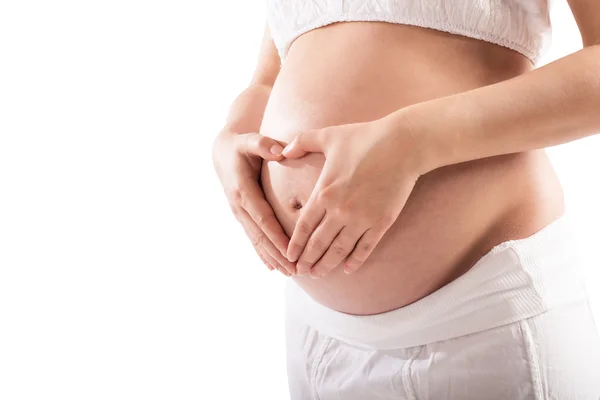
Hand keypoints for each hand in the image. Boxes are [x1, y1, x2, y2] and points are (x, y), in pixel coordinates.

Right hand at [212, 130, 295, 275]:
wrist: (222, 152)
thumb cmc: (241, 145)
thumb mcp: (249, 140)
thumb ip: (263, 145)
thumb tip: (279, 152)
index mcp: (243, 190)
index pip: (263, 218)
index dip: (276, 236)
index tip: (291, 250)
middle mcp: (239, 206)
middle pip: (261, 235)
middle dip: (277, 254)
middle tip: (295, 271)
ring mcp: (239, 213)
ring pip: (256, 241)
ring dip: (272, 258)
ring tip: (289, 273)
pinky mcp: (242, 216)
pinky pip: (252, 238)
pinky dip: (262, 253)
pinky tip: (272, 267)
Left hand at [282, 115, 425, 277]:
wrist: (403, 144)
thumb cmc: (365, 137)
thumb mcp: (328, 135)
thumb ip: (302, 142)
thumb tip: (281, 151)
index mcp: (324, 192)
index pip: (304, 226)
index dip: (296, 244)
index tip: (289, 256)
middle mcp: (340, 210)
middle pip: (318, 243)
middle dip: (307, 260)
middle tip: (300, 272)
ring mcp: (362, 218)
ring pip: (339, 250)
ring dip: (327, 265)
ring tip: (318, 274)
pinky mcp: (382, 222)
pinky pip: (365, 247)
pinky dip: (355, 260)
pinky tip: (348, 269)